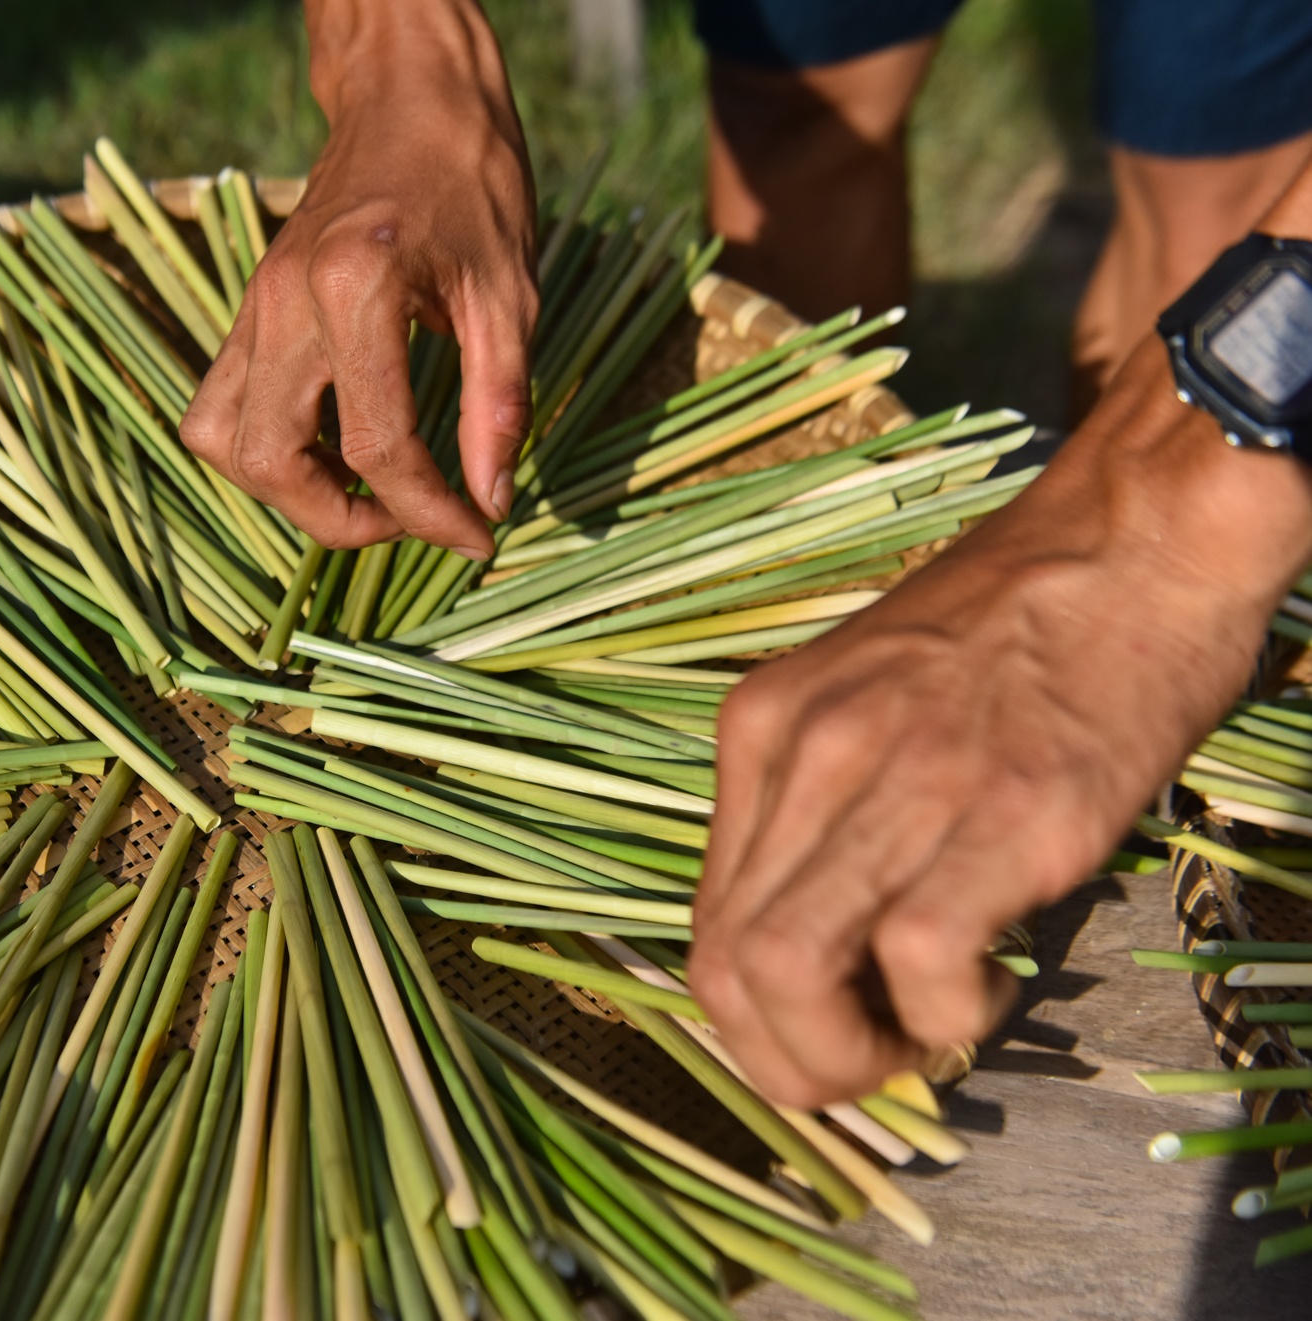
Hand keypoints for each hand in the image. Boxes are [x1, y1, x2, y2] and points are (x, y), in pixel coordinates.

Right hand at [179, 0, 536, 558]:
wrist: (409, 96)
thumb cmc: (470, 181)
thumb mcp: (510, 293)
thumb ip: (498, 404)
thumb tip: (489, 500)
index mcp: (356, 289)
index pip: (379, 446)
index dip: (431, 512)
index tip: (477, 533)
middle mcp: (285, 302)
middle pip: (272, 462)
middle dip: (342, 519)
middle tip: (411, 519)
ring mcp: (253, 306)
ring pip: (222, 442)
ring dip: (286, 491)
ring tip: (362, 492)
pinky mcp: (246, 311)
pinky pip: (218, 405)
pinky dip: (263, 449)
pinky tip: (329, 448)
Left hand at [689, 341, 1311, 1108]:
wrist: (1140, 537)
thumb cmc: (1017, 625)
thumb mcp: (867, 697)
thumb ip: (824, 804)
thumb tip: (820, 945)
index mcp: (762, 728)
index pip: (706, 926)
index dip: (758, 1020)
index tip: (833, 1029)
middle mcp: (807, 752)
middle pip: (727, 970)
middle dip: (790, 1061)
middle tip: (873, 1061)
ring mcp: (900, 777)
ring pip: (788, 971)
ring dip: (854, 1055)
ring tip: (928, 1033)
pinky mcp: (1006, 808)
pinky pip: (918, 958)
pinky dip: (949, 1011)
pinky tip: (998, 984)